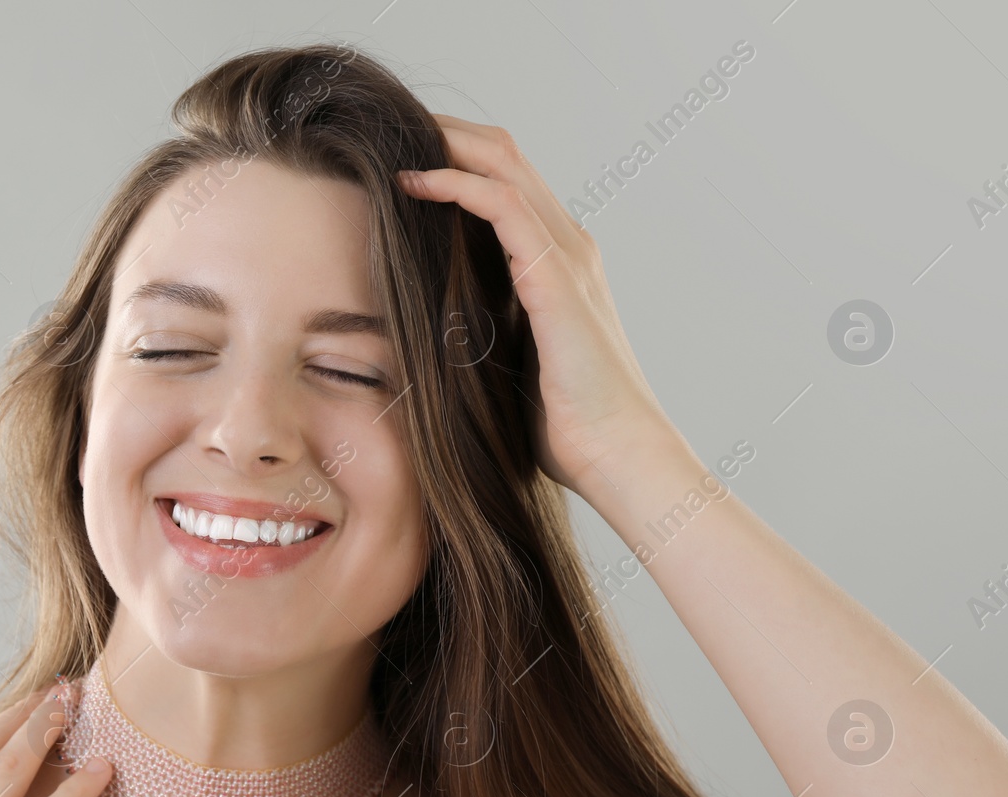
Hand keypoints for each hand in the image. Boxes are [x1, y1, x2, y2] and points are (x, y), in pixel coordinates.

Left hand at [396, 114, 678, 495]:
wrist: (617, 456)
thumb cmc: (567, 427)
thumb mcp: (512, 362)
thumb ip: (486, 329)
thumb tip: (430, 331)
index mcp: (559, 264)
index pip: (508, 183)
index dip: (459, 157)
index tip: (402, 157)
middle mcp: (569, 248)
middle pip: (506, 157)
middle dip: (447, 134)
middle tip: (390, 129)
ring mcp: (567, 258)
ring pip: (504, 167)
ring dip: (446, 143)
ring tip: (394, 136)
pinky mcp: (557, 279)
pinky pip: (504, 206)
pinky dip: (457, 183)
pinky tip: (414, 181)